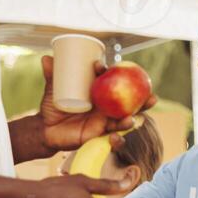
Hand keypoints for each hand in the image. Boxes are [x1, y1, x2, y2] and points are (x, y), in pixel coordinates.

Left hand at [37, 55, 157, 154]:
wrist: (46, 128)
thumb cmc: (53, 107)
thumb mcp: (53, 91)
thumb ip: (52, 76)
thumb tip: (46, 57)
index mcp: (101, 92)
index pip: (114, 81)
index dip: (115, 74)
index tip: (100, 67)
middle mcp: (108, 106)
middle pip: (130, 102)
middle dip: (144, 100)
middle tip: (152, 96)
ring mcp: (105, 121)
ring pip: (125, 121)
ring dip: (132, 120)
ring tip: (131, 119)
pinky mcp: (99, 136)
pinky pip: (112, 139)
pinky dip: (116, 139)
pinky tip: (115, 138)